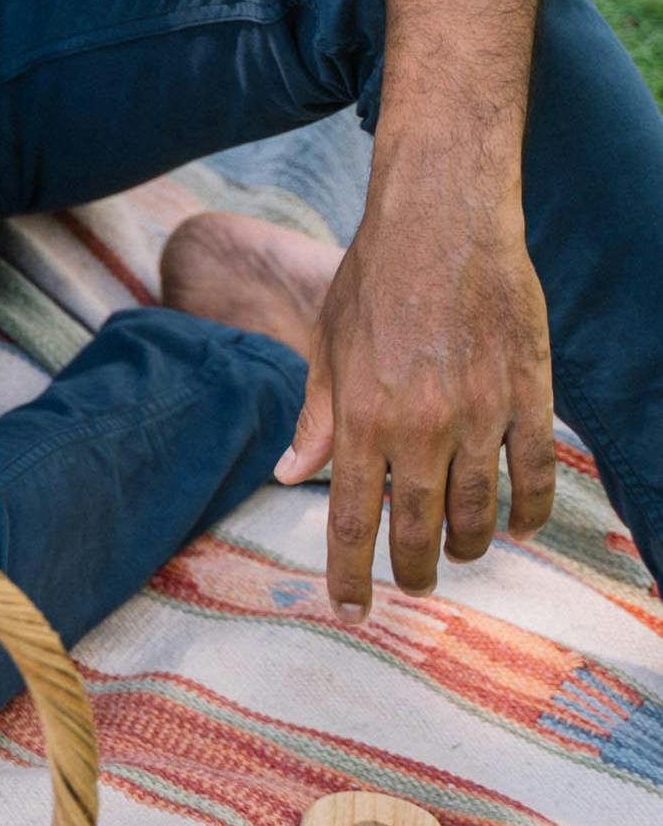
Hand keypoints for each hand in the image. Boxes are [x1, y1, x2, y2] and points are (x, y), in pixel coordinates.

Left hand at [275, 181, 555, 612]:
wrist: (443, 218)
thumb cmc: (376, 279)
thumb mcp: (328, 346)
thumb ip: (316, 419)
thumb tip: (289, 475)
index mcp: (361, 417)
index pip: (352, 521)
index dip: (350, 575)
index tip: (351, 607)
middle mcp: (420, 425)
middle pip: (420, 530)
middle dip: (415, 569)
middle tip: (415, 582)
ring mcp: (480, 412)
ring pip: (481, 511)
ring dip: (470, 544)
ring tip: (461, 551)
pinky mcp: (529, 393)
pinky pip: (536, 472)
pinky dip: (531, 510)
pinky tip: (520, 526)